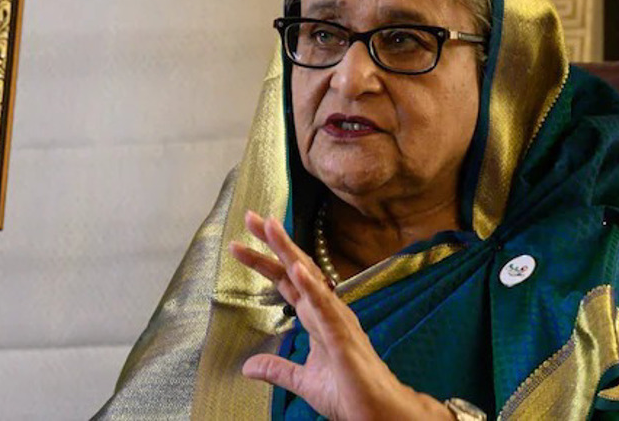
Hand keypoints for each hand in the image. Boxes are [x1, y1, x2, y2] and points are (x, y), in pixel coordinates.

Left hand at [228, 211, 453, 420]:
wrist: (378, 414)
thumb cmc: (350, 394)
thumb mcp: (302, 381)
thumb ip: (277, 369)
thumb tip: (248, 366)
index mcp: (318, 318)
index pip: (287, 283)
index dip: (265, 262)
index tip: (240, 245)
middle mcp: (328, 312)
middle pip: (296, 270)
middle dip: (273, 243)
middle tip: (251, 216)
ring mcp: (337, 321)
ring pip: (310, 278)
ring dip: (290, 251)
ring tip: (271, 227)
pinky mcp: (344, 337)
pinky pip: (326, 308)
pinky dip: (312, 286)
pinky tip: (298, 269)